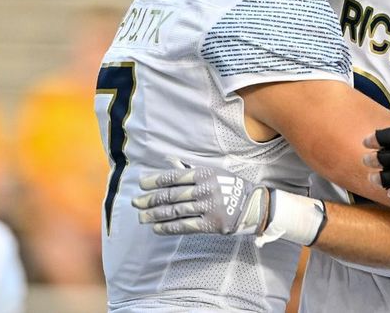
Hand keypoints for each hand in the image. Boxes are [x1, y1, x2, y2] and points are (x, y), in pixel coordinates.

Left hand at [131, 166, 268, 235]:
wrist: (253, 206)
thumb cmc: (231, 187)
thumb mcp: (214, 173)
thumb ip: (191, 170)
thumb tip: (170, 161)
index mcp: (205, 174)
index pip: (174, 177)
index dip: (155, 181)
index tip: (141, 185)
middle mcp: (205, 189)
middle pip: (171, 195)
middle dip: (151, 199)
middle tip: (136, 202)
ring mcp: (208, 207)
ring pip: (175, 211)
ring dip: (155, 214)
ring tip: (142, 216)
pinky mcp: (210, 224)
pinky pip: (184, 226)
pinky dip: (168, 227)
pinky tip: (156, 227)